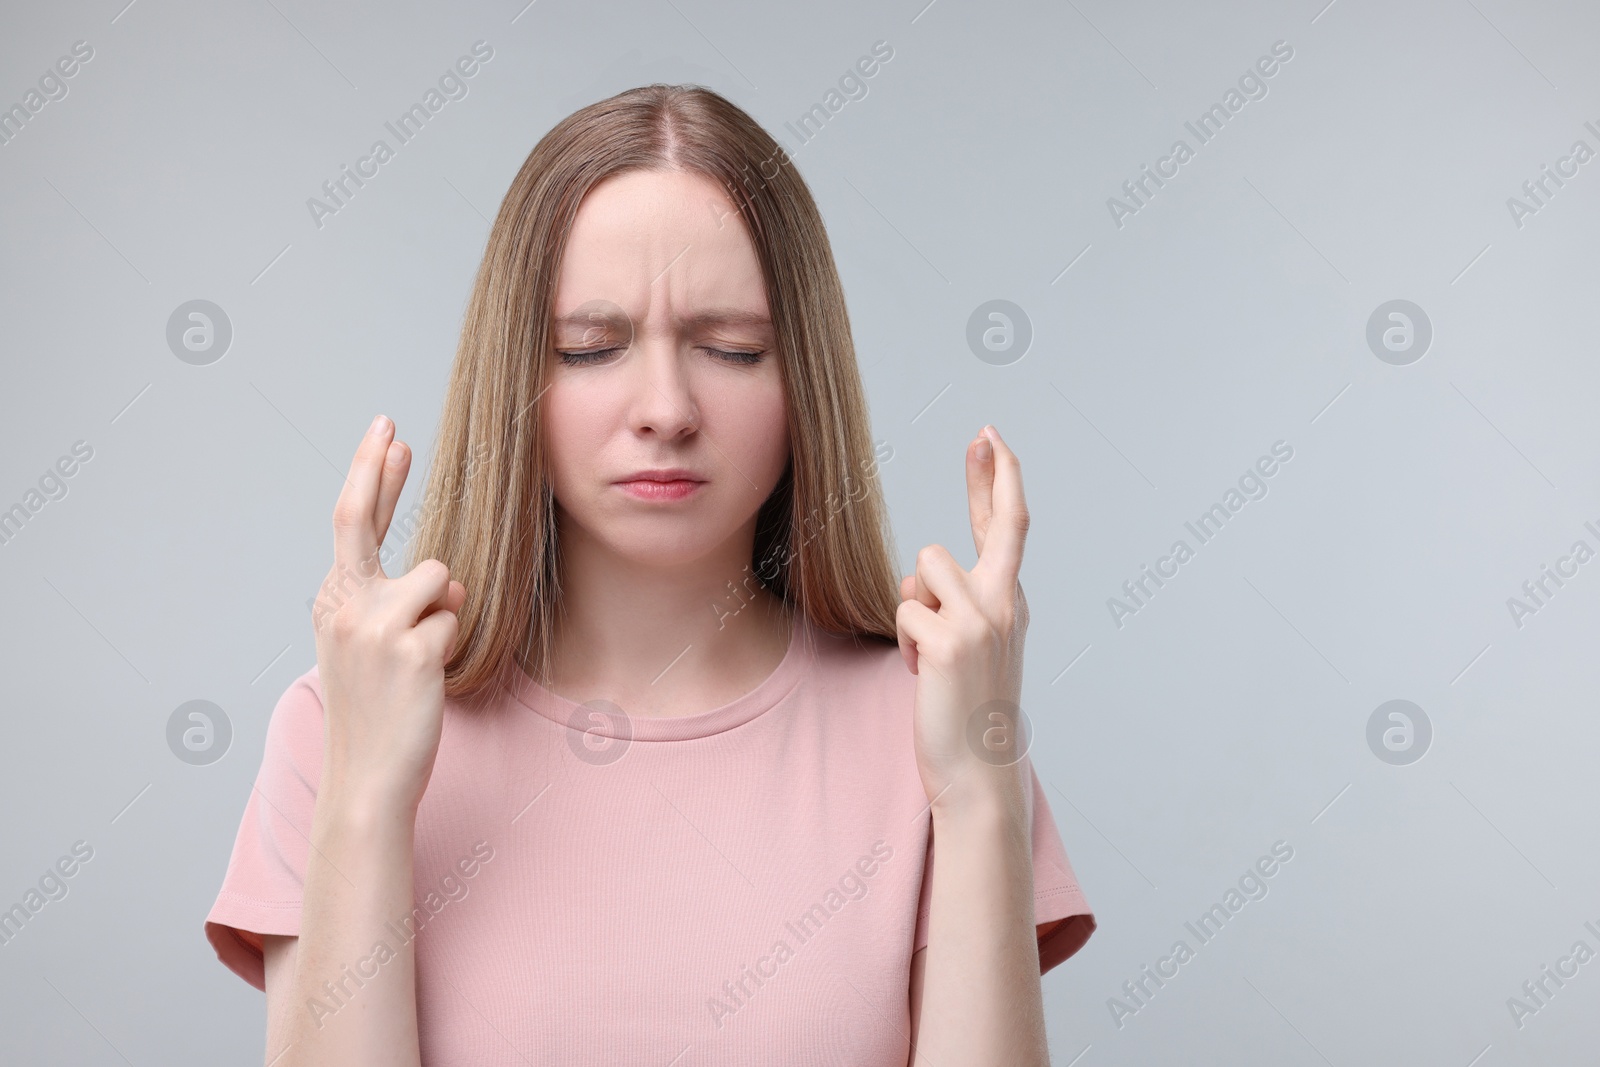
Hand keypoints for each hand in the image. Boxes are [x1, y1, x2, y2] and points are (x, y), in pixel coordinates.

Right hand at [312, 414, 467, 814]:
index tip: (386, 433)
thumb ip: (398, 602)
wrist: (368, 777)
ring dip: (443, 613)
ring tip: (420, 661)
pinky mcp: (411, 647)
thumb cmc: (378, 713)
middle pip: (361, 519)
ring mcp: (373, 625)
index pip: (352, 525)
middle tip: (390, 425)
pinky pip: (455, 617)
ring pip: (439, 579)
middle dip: (375, 467)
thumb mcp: (372, 650)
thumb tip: (443, 572)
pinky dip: (452, 644)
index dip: (371, 475)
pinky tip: (427, 679)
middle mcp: (343, 605)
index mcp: (333, 603)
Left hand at [896, 424, 1031, 810]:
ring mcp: (982, 621)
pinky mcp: (950, 641)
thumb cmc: (967, 713)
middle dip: (990, 474)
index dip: (999, 480)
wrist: (978, 771)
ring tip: (929, 653)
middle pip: (996, 523)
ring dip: (914, 605)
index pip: (1008, 528)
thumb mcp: (972, 650)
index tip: (990, 440)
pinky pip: (905, 611)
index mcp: (1010, 604)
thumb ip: (959, 605)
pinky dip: (906, 643)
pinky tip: (923, 676)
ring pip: (923, 568)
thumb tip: (926, 577)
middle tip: (984, 432)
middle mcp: (1006, 604)